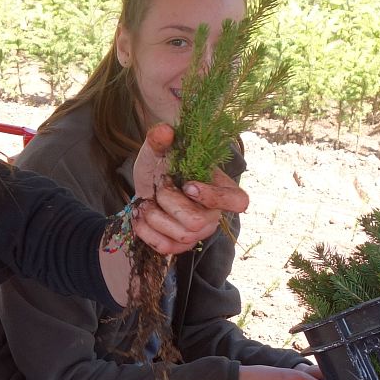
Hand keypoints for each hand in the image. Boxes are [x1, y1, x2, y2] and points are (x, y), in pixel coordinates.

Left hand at [129, 124, 249, 256]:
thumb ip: (159, 140)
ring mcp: (199, 233)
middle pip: (197, 223)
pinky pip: (166, 248)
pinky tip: (140, 216)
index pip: (239, 202)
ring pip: (181, 237)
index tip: (187, 184)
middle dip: (169, 203)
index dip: (213, 197)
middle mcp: (214, 214)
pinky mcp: (181, 246)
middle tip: (159, 188)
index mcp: (220, 187)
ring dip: (154, 216)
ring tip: (147, 202)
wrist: (146, 186)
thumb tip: (164, 130)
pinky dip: (146, 231)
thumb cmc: (161, 166)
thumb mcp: (157, 150)